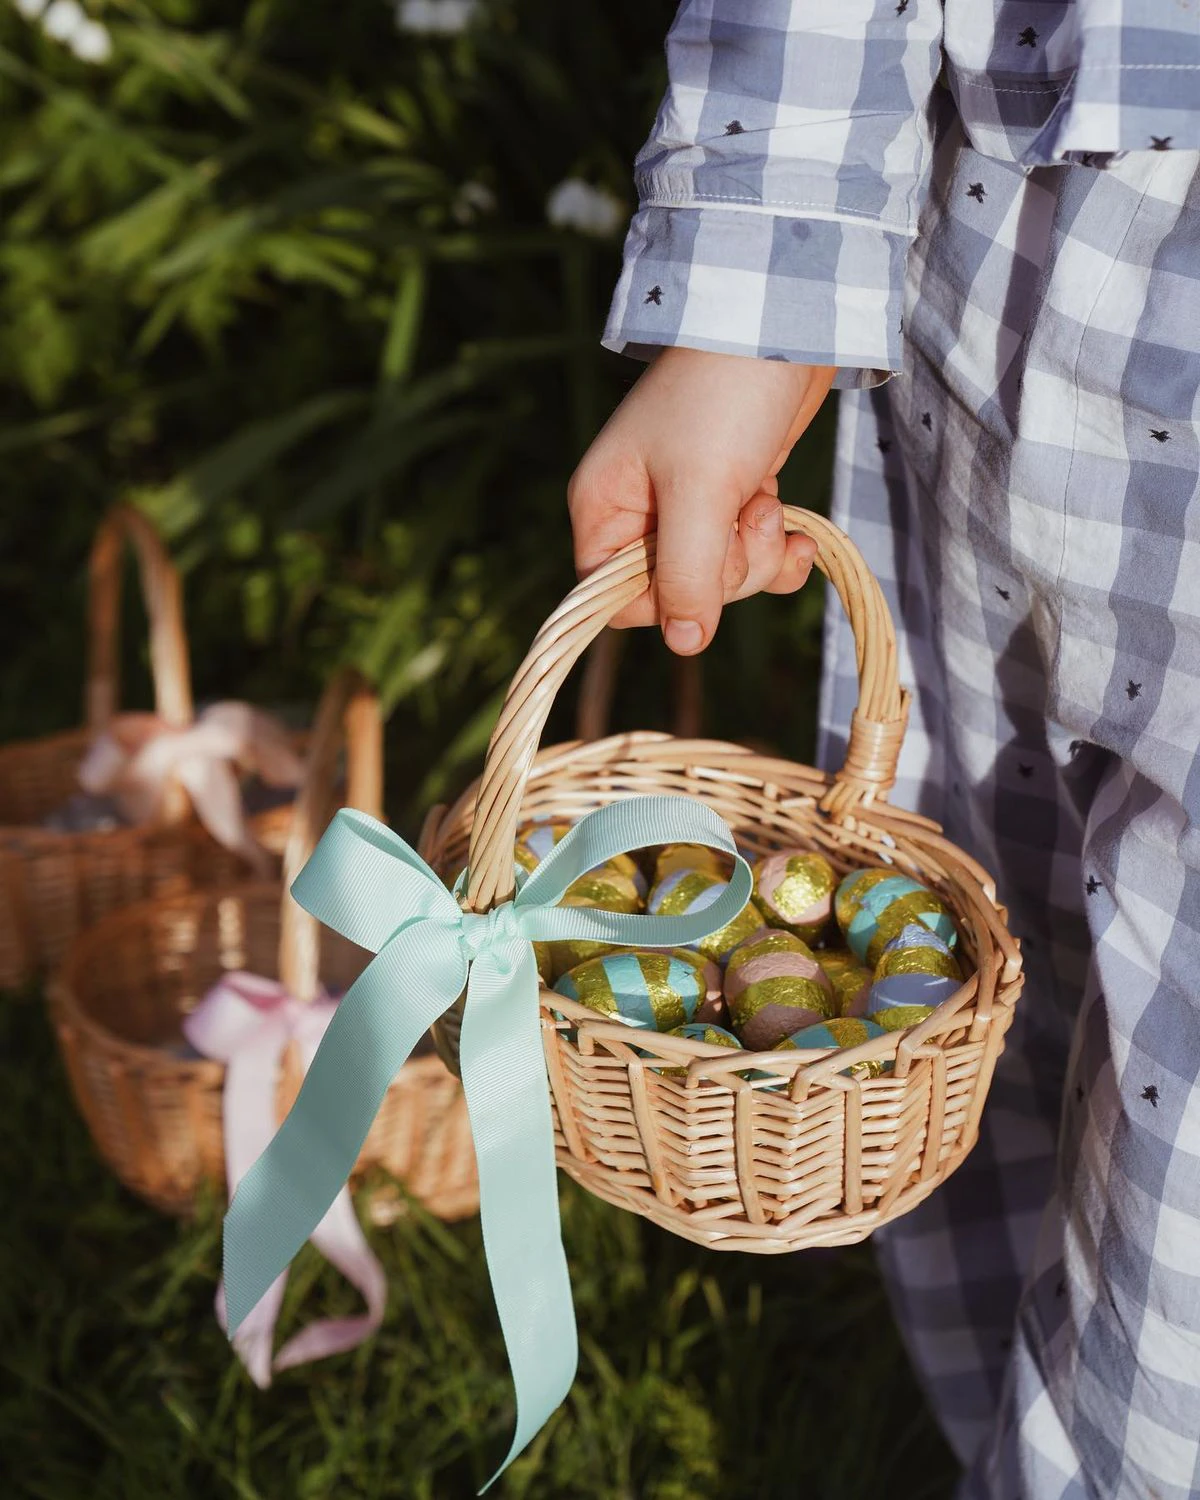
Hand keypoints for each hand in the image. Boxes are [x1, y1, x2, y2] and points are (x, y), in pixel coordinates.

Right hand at [568, 346, 833, 654]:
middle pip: (675, 594)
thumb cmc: (724, 398)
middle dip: (727, 571)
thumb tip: (684, 644)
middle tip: (749, 520)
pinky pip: (751, 558)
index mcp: (604, 509)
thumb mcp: (701, 492)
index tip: (704, 570)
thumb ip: (687, 574)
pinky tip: (799, 529)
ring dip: (758, 557)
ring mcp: (688, 508)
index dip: (665, 602)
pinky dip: (779, 551)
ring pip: (720, 580)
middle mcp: (639, 514)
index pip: (615, 599)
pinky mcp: (734, 499)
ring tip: (772, 507)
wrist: (782, 325)